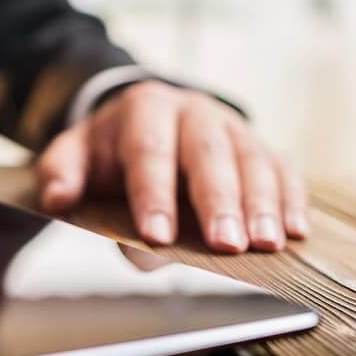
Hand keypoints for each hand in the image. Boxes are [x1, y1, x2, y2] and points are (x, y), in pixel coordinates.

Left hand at [35, 81, 307, 252]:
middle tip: (225, 245)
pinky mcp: (259, 144)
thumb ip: (62, 175)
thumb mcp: (74, 153)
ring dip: (262, 204)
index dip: (154, 195)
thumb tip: (59, 198)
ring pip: (253, 159)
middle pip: (209, 154)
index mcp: (145, 110)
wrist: (144, 117)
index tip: (157, 236)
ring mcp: (231, 126)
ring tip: (267, 244)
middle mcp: (193, 111)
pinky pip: (282, 167)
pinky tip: (296, 232)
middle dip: (219, 201)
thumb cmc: (109, 149)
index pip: (149, 153)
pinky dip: (292, 199)